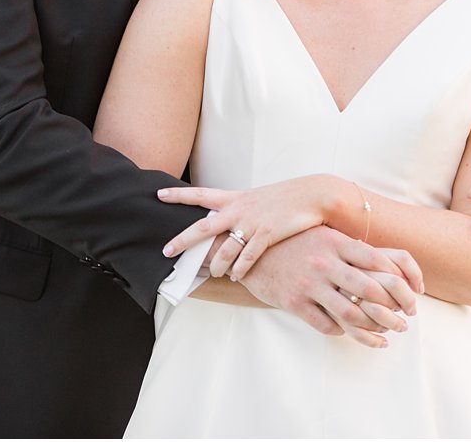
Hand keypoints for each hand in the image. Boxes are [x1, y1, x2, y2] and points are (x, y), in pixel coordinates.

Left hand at [158, 175, 340, 279]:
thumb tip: (225, 219)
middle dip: (183, 240)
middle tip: (166, 251)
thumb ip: (239, 209)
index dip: (178, 194)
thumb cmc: (284, 198)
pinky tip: (236, 276)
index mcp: (234, 198)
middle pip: (203, 227)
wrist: (311, 195)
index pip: (200, 194)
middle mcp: (238, 209)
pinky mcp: (267, 235)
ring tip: (211, 273)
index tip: (159, 194)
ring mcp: (252, 223)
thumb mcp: (257, 199)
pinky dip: (240, 269)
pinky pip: (248, 258)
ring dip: (216, 264)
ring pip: (225, 249)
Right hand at [238, 226, 423, 347]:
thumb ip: (352, 248)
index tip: (412, 295)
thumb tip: (390, 265)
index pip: (379, 261)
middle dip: (394, 311)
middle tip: (404, 323)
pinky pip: (326, 324)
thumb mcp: (323, 236)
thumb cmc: (294, 243)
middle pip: (371, 290)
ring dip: (373, 330)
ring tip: (384, 337)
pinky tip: (349, 332)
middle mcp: (325, 262)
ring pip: (351, 313)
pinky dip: (343, 331)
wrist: (248, 250)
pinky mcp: (294, 302)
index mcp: (336, 242)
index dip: (401, 281)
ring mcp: (309, 283)